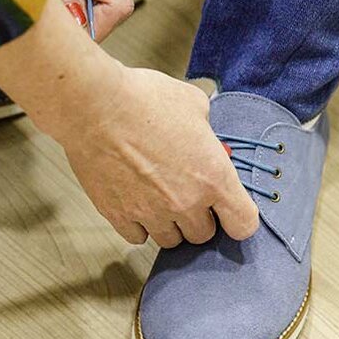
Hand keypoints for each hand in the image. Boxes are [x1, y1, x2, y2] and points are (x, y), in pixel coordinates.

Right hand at [0, 0, 256, 247]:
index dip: (237, 218)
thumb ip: (206, 130)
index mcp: (214, 177)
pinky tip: (135, 204)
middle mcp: (186, 203)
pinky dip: (139, 225)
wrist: (95, 106)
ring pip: (170, 240)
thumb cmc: (145, 98)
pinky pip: (138, 237)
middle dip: (198, 218)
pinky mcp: (119, 216)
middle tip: (186, 195)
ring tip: (159, 200)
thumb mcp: (193, 104)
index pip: (243, 225)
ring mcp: (151, 214)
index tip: (228, 208)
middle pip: (203, 236)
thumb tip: (203, 137)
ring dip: (169, 225)